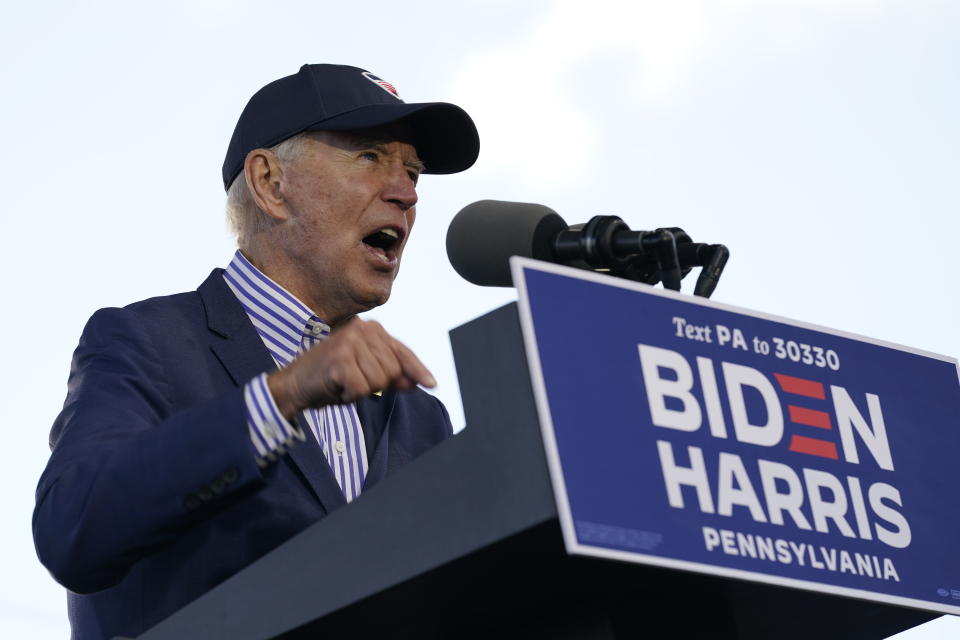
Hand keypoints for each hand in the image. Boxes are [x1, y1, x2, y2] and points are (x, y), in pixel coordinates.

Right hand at [267, 318, 435, 419]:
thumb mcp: (366, 374)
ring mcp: (350, 341)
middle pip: (393, 370)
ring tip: (343, 382)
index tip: (432, 384)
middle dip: (376, 384)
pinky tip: (336, 386)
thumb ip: (392, 375)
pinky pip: (362, 389)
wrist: (294, 384)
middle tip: (352, 380)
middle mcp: (362, 329)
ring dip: (362, 390)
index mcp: (370, 328)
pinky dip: (350, 395)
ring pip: (380, 380)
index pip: (402, 351)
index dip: (417, 370)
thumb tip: (417, 382)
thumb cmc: (331, 378)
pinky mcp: (340, 358)